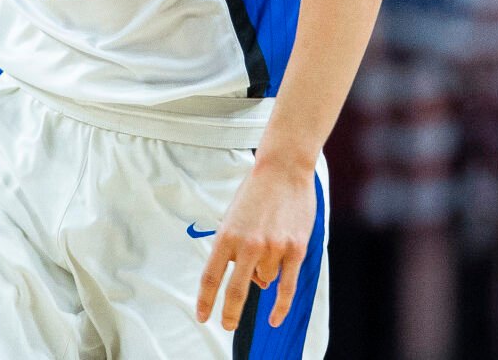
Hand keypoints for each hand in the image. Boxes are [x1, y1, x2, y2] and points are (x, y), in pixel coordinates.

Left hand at [195, 157, 315, 332]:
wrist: (283, 170)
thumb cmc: (256, 193)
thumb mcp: (233, 218)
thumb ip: (235, 248)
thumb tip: (251, 280)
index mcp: (226, 236)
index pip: (211, 276)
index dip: (205, 300)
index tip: (202, 316)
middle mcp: (247, 245)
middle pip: (235, 291)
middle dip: (229, 313)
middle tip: (226, 326)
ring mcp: (272, 248)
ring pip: (265, 281)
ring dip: (264, 274)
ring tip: (268, 243)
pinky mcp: (295, 250)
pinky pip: (287, 286)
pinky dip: (281, 306)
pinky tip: (273, 318)